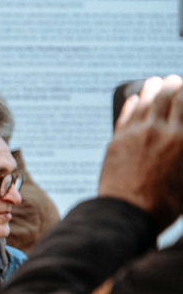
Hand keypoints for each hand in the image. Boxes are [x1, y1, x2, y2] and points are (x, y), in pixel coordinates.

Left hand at [98, 75, 182, 229]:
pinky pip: (125, 116)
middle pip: (168, 98)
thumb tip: (179, 139)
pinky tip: (134, 99)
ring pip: (145, 102)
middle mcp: (160, 131)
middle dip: (173, 86)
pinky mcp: (116, 141)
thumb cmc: (164, 203)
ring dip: (152, 89)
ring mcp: (136, 134)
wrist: (128, 213)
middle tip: (175, 80)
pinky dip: (132, 104)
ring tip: (156, 82)